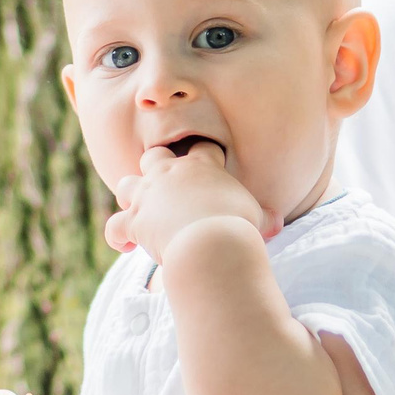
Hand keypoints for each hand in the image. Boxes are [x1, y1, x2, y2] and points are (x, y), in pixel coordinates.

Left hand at [105, 141, 273, 260]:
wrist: (212, 243)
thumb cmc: (239, 227)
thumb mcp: (256, 218)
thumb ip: (264, 217)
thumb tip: (279, 222)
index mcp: (204, 166)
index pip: (203, 149)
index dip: (204, 157)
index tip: (207, 170)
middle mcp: (171, 173)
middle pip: (155, 156)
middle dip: (156, 167)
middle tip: (165, 187)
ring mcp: (149, 195)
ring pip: (126, 185)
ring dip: (131, 197)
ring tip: (139, 211)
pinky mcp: (135, 220)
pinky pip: (115, 225)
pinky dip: (117, 236)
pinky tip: (125, 245)